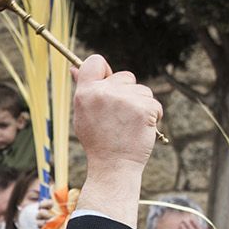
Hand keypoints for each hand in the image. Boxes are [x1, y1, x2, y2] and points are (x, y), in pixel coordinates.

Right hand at [70, 53, 161, 170]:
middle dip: (127, 92)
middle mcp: (104, 92)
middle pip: (125, 76)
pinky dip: (152, 115)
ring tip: (129, 125)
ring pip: (143, 90)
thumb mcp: (82, 114)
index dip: (105, 70)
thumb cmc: (97, 141)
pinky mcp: (144, 108)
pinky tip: (141, 129)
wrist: (113, 167)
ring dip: (141, 104)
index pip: (95, 61)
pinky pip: (154, 103)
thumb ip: (83, 90)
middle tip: (119, 116)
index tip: (108, 83)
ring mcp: (125, 100)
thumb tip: (74, 68)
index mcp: (86, 92)